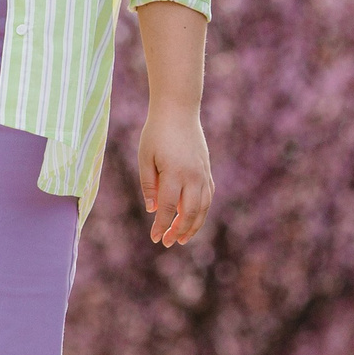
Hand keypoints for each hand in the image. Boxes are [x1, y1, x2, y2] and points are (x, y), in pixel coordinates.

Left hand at [137, 101, 212, 245]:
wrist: (178, 111)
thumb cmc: (156, 133)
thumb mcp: (145, 157)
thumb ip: (149, 184)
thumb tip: (154, 209)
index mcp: (175, 175)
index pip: (169, 209)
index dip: (162, 225)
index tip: (155, 238)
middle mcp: (193, 177)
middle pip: (190, 213)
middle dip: (179, 231)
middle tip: (168, 243)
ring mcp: (203, 174)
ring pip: (203, 207)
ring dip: (194, 225)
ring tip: (183, 237)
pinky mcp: (207, 170)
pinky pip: (208, 196)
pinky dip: (203, 210)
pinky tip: (194, 217)